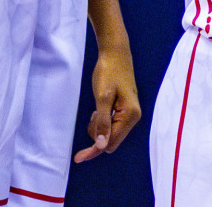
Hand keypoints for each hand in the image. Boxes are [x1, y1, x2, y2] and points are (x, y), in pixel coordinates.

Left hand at [73, 43, 140, 163]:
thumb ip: (102, 122)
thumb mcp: (102, 97)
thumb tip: (101, 146)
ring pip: (110, 133)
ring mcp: (129, 115)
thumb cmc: (108, 72)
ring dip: (99, 127)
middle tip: (92, 114)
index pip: (110, 142)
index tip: (78, 158)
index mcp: (130, 116)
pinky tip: (99, 108)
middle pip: (110, 141)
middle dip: (97, 134)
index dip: (93, 150)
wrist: (115, 53)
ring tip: (96, 108)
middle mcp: (133, 118)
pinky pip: (111, 125)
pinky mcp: (124, 110)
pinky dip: (102, 121)